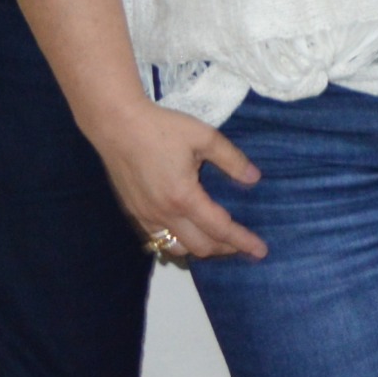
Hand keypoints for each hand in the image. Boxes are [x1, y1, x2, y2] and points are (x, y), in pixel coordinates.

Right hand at [91, 96, 265, 262]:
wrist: (116, 125)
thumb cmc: (162, 128)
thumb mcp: (205, 137)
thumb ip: (232, 160)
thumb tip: (254, 178)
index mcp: (184, 197)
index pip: (220, 228)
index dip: (243, 241)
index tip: (261, 251)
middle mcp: (163, 214)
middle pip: (200, 246)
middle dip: (226, 249)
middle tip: (245, 245)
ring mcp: (145, 216)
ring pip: (177, 247)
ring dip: (201, 248)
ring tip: (219, 240)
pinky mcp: (134, 212)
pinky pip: (159, 239)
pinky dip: (179, 242)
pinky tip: (189, 232)